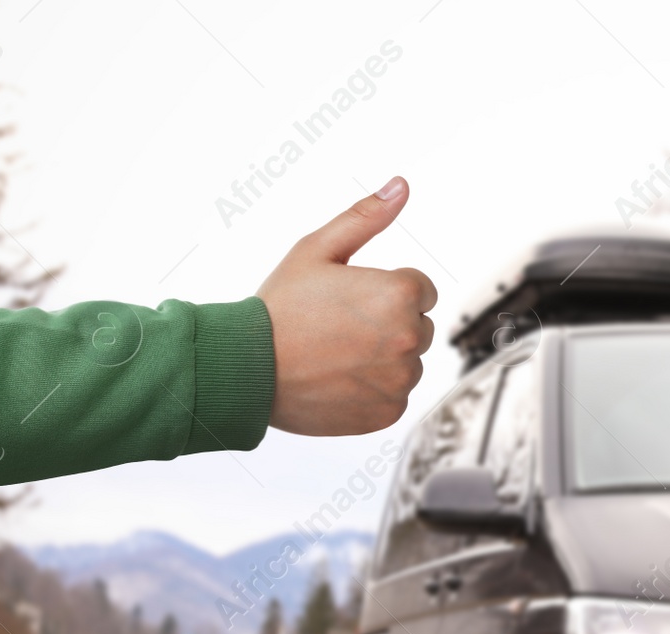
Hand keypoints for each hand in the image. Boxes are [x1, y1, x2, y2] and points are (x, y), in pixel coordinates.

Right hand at [258, 176, 437, 434]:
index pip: (421, 288)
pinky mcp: (390, 411)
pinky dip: (373, 389)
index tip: (352, 299)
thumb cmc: (279, 308)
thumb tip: (400, 186)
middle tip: (339, 326)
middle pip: (418, 325)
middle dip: (388, 323)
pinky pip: (395, 394)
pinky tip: (339, 379)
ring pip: (408, 362)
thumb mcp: (318, 249)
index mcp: (401, 293)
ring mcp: (401, 379)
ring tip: (336, 354)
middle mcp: (409, 337)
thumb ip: (366, 217)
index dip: (386, 290)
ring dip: (382, 358)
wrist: (247, 368)